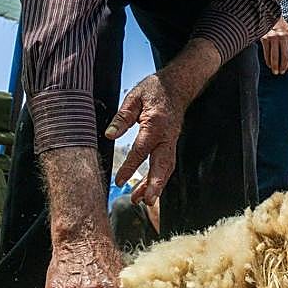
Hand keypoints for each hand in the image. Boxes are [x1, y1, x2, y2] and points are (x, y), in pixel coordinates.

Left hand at [105, 70, 185, 203]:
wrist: (177, 86)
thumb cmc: (154, 90)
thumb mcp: (134, 98)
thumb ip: (122, 117)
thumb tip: (110, 135)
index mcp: (155, 124)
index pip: (141, 150)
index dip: (130, 166)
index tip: (119, 181)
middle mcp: (167, 136)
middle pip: (162, 165)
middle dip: (155, 185)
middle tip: (146, 201)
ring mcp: (171, 141)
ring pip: (166, 168)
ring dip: (156, 186)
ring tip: (142, 201)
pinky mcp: (171, 144)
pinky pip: (167, 165)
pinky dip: (159, 179)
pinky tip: (148, 189)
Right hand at [260, 18, 287, 73]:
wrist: (268, 14)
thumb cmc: (279, 25)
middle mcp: (283, 37)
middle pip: (285, 57)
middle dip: (284, 66)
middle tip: (282, 72)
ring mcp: (273, 38)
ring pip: (275, 57)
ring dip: (275, 66)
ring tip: (275, 72)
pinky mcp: (265, 38)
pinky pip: (267, 53)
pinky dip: (268, 61)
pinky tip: (269, 65)